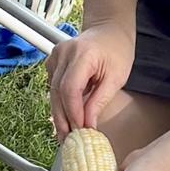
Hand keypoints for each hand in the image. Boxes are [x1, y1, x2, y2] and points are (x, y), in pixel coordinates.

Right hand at [47, 21, 134, 135]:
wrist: (109, 29)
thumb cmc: (117, 50)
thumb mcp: (116, 77)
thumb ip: (99, 100)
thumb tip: (88, 124)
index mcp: (82, 53)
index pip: (70, 88)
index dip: (73, 112)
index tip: (81, 130)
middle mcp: (63, 53)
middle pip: (57, 92)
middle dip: (63, 119)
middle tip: (68, 140)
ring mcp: (55, 56)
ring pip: (52, 92)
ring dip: (59, 114)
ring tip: (65, 135)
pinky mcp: (52, 62)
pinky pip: (53, 87)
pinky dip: (59, 103)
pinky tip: (65, 118)